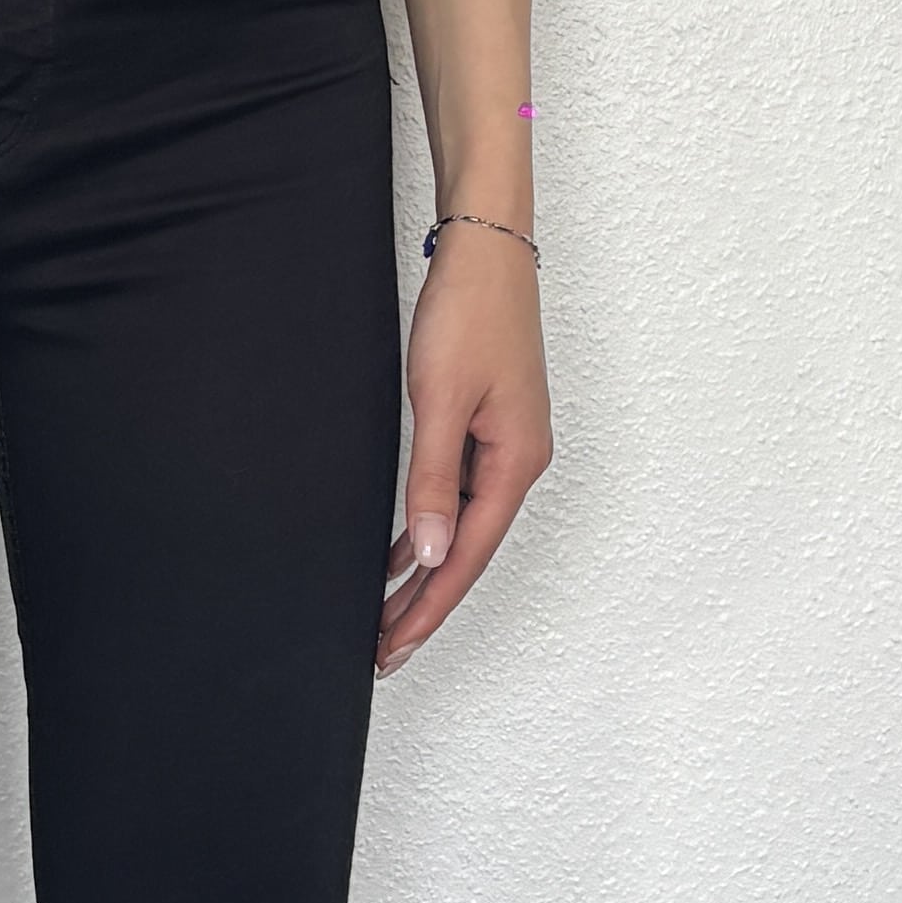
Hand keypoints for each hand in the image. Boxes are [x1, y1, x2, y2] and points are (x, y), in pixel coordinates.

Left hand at [379, 228, 549, 672]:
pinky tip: (403, 550)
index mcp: (515, 464)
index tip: (393, 646)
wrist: (486, 251)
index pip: (466, 557)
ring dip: (425, 571)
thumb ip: (433, 480)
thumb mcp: (440, 401)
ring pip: (461, 528)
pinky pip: (458, 496)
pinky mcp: (489, 427)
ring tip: (386, 614)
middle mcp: (519, 463)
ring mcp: (506, 446)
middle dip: (424, 604)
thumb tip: (433, 553)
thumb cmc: (469, 314)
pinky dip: (429, 527)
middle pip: (467, 553)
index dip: (428, 607)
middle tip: (382, 651)